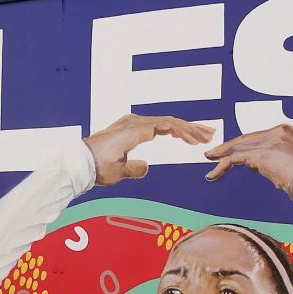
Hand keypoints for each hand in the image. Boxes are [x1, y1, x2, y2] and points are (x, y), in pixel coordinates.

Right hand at [83, 114, 212, 186]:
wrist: (83, 166)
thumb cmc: (96, 168)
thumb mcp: (121, 171)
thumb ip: (134, 168)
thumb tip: (146, 167)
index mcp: (132, 130)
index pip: (162, 127)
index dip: (181, 132)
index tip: (196, 139)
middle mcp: (135, 123)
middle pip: (170, 122)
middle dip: (192, 128)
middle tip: (209, 133)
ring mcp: (137, 123)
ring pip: (171, 122)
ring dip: (191, 129)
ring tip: (207, 137)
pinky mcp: (139, 128)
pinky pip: (167, 126)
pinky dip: (182, 131)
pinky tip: (193, 140)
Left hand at [204, 124, 292, 194]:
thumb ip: (288, 159)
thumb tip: (274, 168)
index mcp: (291, 130)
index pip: (263, 136)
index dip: (248, 144)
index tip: (237, 150)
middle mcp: (280, 130)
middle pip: (249, 138)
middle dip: (231, 146)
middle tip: (215, 152)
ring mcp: (270, 140)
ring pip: (240, 146)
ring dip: (222, 154)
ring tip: (209, 159)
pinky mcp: (260, 153)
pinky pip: (235, 159)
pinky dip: (222, 166)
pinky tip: (213, 174)